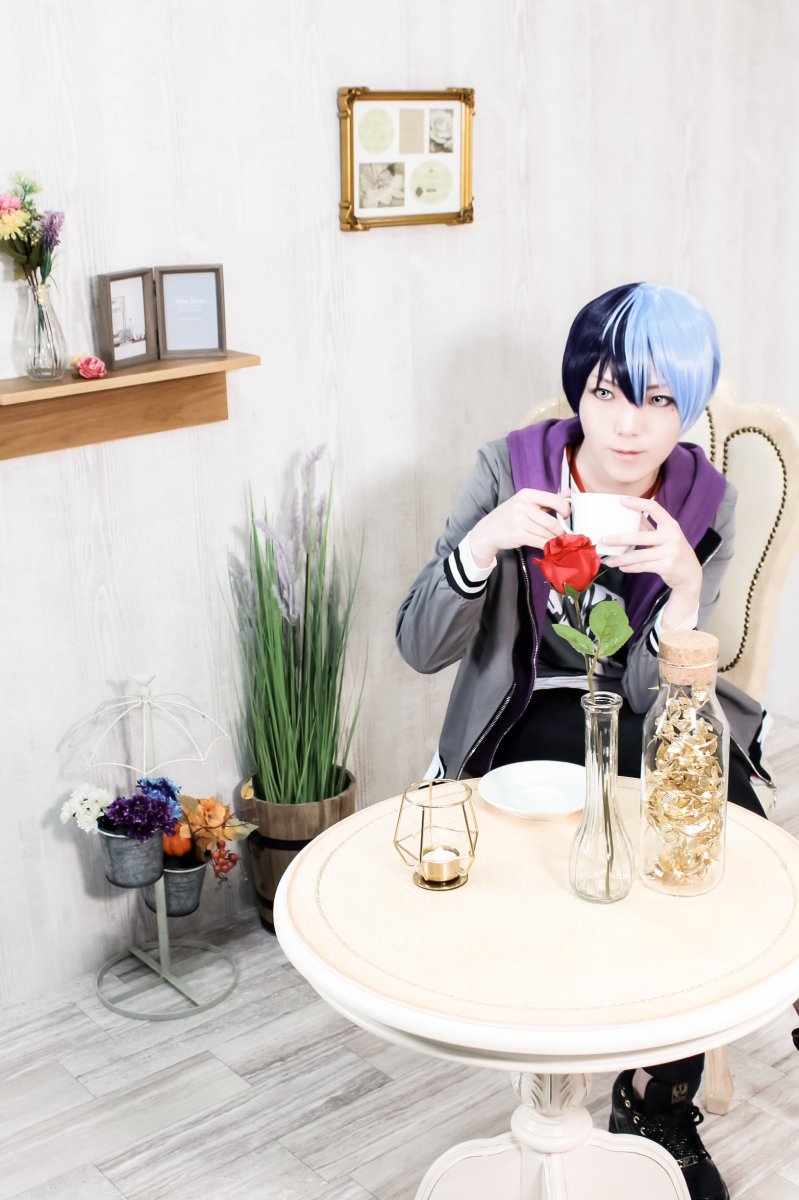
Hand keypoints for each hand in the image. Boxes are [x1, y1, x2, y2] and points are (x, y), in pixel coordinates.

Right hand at [469, 489, 570, 566]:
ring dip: (554, 539)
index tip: (565, 516)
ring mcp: (519, 521)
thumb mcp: (526, 502)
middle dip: (560, 530)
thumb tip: (569, 493)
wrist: (488, 530)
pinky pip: (540, 542)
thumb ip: (548, 499)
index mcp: (527, 494)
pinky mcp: (518, 535)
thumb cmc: (509, 516)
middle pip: (552, 521)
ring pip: (547, 533)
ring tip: (555, 540)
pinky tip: (548, 546)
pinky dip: (547, 545)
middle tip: (562, 534)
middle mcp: (523, 506)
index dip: (565, 510)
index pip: (555, 500)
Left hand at [604, 497, 701, 626]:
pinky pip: (643, 566)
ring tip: (609, 561)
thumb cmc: (674, 552)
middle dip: (619, 539)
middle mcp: (672, 537)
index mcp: (671, 525)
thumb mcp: (666, 537)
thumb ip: (649, 529)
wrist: (690, 574)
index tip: (621, 501)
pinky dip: (630, 567)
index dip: (638, 503)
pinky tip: (622, 567)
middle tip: (604, 540)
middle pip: (640, 536)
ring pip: (639, 555)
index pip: (655, 508)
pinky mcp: (667, 566)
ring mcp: (670, 552)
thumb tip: (628, 517)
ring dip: (621, 558)